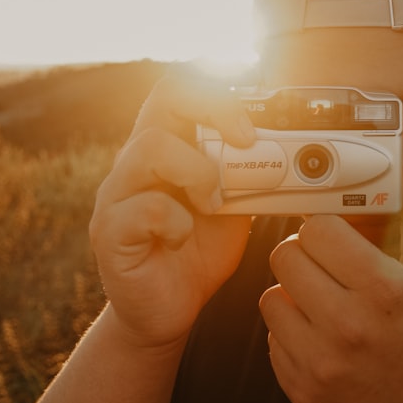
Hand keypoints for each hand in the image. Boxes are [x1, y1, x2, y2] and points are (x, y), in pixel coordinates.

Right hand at [89, 71, 252, 348]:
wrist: (167, 312)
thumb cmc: (197, 256)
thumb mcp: (234, 210)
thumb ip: (248, 179)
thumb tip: (292, 155)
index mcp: (168, 149)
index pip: (182, 90)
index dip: (218, 94)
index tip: (252, 126)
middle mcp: (137, 162)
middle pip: (163, 97)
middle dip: (214, 109)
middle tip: (245, 142)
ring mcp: (117, 194)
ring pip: (150, 147)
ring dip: (198, 172)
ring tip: (212, 204)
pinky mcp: (110, 232)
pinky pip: (145, 207)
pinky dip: (175, 221)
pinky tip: (181, 239)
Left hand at [260, 165, 402, 402]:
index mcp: (383, 290)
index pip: (316, 229)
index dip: (321, 228)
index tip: (330, 236)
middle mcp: (349, 326)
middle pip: (284, 256)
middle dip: (302, 256)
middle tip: (321, 267)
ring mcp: (321, 361)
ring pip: (270, 298)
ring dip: (291, 295)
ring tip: (320, 304)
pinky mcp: (301, 388)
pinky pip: (271, 339)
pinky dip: (289, 333)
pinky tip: (319, 338)